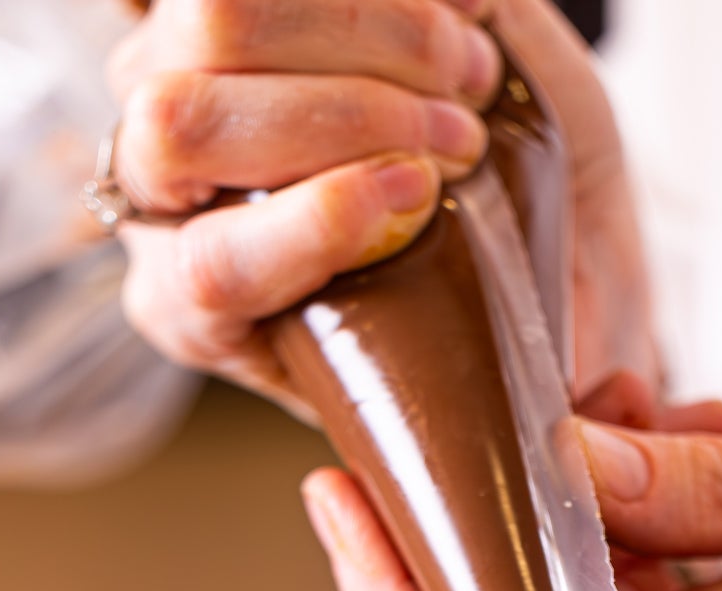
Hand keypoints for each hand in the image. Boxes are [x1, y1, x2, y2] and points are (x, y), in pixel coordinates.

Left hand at [106, 0, 655, 411]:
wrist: (457, 151)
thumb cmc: (459, 266)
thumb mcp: (489, 350)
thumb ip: (508, 393)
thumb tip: (566, 419)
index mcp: (199, 313)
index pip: (213, 266)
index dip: (315, 223)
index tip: (418, 194)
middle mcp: (155, 203)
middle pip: (183, 123)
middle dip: (348, 113)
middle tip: (464, 135)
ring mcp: (160, 84)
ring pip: (211, 25)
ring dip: (366, 34)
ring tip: (465, 73)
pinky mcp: (204, 12)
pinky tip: (444, 27)